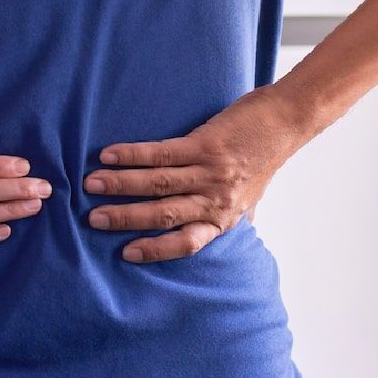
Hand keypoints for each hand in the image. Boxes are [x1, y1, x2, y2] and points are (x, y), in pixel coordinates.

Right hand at [83, 88, 298, 262]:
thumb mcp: (248, 198)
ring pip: (157, 183)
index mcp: (222, 218)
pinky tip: (110, 155)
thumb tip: (204, 232)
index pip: (186, 243)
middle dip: (125, 218)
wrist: (286, 123)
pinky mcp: (206, 145)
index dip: (155, 250)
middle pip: (163, 214)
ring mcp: (210, 172)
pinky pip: (162, 154)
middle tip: (93, 219)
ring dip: (121, 185)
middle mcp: (215, 200)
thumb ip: (224, 216)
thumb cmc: (264, 160)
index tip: (125, 254)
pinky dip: (133, 155)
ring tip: (91, 184)